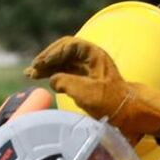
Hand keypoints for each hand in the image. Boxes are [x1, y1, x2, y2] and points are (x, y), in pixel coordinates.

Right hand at [26, 37, 159, 139]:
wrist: (129, 114)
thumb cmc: (112, 102)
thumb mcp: (88, 93)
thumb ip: (66, 82)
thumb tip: (53, 80)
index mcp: (94, 55)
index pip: (69, 45)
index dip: (52, 53)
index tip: (41, 65)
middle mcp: (90, 58)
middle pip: (63, 51)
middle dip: (47, 59)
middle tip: (32, 69)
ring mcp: (87, 68)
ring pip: (62, 61)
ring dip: (47, 67)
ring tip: (30, 74)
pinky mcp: (84, 80)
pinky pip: (65, 71)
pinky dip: (52, 74)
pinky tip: (41, 78)